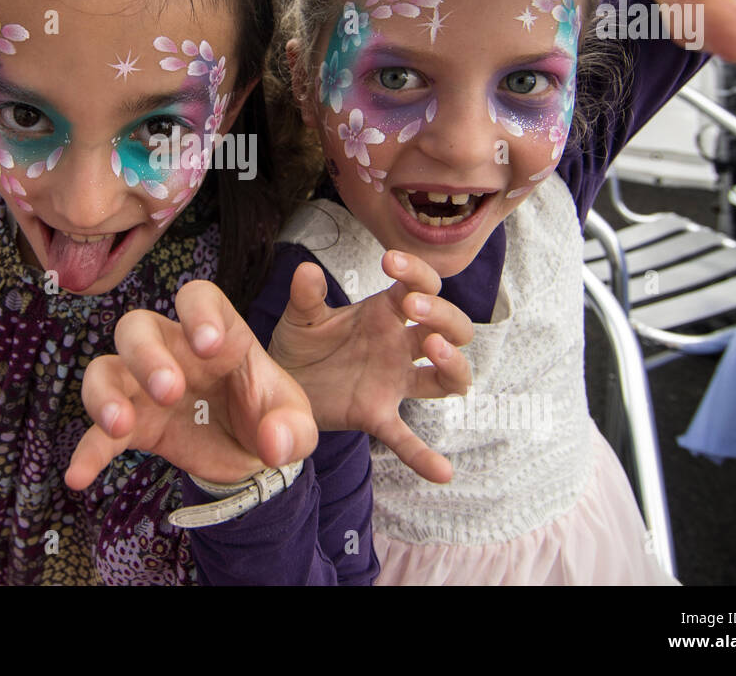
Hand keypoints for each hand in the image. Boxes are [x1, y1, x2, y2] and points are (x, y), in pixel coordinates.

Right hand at [64, 280, 317, 489]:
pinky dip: (88, 450)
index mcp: (220, 334)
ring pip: (106, 368)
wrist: (252, 455)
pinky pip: (98, 432)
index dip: (198, 312)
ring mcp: (147, 386)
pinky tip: (80, 475)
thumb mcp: (298, 423)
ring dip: (107, 393)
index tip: (209, 345)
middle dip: (147, 354)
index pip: (198, 298)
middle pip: (139, 326)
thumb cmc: (272, 419)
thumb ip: (293, 429)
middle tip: (170, 390)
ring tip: (122, 424)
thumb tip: (274, 444)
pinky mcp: (134, 426)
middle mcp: (175, 350)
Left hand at [268, 250, 471, 483]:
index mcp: (385, 313)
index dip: (417, 272)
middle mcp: (399, 346)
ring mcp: (394, 381)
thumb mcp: (300, 317)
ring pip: (447, 376)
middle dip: (441, 314)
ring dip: (454, 364)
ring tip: (436, 350)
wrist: (281, 382)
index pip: (420, 286)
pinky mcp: (378, 414)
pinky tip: (442, 473)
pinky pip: (407, 439)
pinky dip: (424, 456)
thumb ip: (305, 296)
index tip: (390, 262)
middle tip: (413, 308)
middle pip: (449, 327)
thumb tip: (307, 270)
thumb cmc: (301, 343)